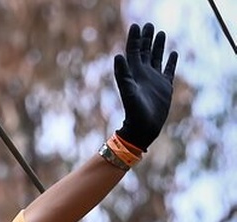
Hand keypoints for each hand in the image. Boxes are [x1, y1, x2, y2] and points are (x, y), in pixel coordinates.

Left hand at [113, 23, 178, 150]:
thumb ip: (122, 73)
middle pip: (144, 51)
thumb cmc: (134, 110)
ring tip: (160, 32)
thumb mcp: (127, 90)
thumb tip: (118, 55)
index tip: (136, 25)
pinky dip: (171, 61)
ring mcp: (154, 79)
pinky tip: (174, 52)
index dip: (134, 38)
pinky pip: (169, 70)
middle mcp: (143, 74)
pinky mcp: (165, 87)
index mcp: (133, 73)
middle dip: (146, 38)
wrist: (143, 127)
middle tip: (149, 24)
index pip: (133, 51)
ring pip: (157, 58)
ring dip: (158, 46)